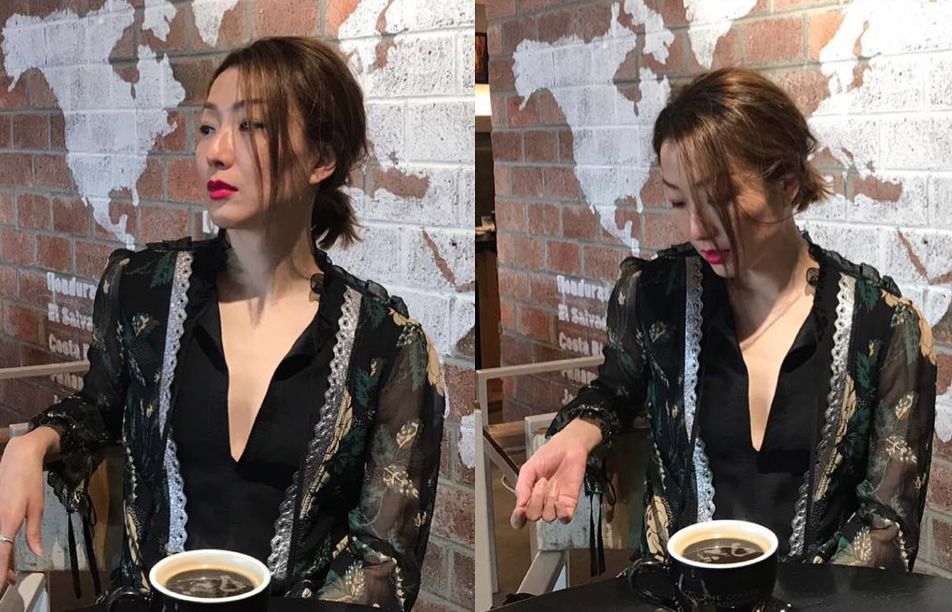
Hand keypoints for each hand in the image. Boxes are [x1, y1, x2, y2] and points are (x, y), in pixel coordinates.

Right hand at [0, 428, 56, 592]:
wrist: (18, 458)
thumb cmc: (30, 482)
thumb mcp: (37, 508)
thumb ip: (34, 532)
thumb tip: (38, 553)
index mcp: (7, 522)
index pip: (1, 554)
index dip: (1, 571)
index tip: (2, 585)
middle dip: (0, 569)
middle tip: (9, 581)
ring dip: (0, 558)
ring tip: (9, 571)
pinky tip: (4, 552)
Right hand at [510, 418, 601, 528]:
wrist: (568, 447)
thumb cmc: (548, 455)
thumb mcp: (529, 468)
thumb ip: (522, 486)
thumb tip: (519, 505)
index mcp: (528, 496)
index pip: (519, 517)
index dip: (518, 519)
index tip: (520, 512)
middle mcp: (541, 503)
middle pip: (533, 516)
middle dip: (536, 500)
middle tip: (542, 482)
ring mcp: (555, 504)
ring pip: (548, 517)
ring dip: (549, 501)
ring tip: (553, 484)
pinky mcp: (570, 503)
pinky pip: (565, 518)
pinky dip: (562, 512)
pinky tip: (560, 500)